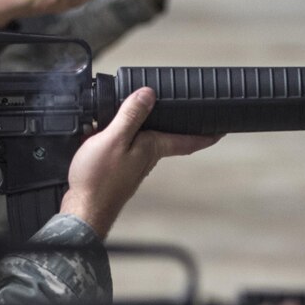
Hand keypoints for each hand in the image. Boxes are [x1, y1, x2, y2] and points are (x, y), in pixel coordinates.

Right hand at [59, 87, 216, 236]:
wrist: (83, 210)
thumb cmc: (99, 180)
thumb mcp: (114, 139)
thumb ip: (131, 116)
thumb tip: (148, 94)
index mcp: (152, 148)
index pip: (187, 140)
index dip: (206, 134)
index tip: (222, 129)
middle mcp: (146, 157)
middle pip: (166, 137)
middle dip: (177, 124)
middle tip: (188, 113)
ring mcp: (132, 164)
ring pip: (145, 140)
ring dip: (145, 126)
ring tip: (143, 112)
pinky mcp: (117, 169)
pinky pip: (125, 146)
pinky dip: (121, 134)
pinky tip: (108, 129)